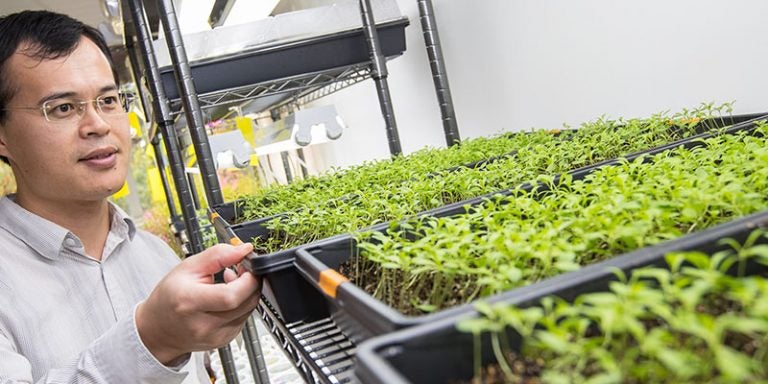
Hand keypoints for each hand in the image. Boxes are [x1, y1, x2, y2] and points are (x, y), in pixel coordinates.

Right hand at [136, 243, 260, 364]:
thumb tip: (243, 249)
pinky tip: (227, 297)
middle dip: (251, 282)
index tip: (246, 266)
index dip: (247, 279)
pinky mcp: (223, 340)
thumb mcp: (188, 267)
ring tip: (230, 283)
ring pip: (249, 311)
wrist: (158, 329)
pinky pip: (244, 319)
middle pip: (245, 303)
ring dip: (247, 293)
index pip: (231, 296)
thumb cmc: (169, 297)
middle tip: (241, 271)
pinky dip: (241, 305)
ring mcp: (215, 336)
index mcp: (189, 302)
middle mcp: (203, 324)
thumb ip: (218, 255)